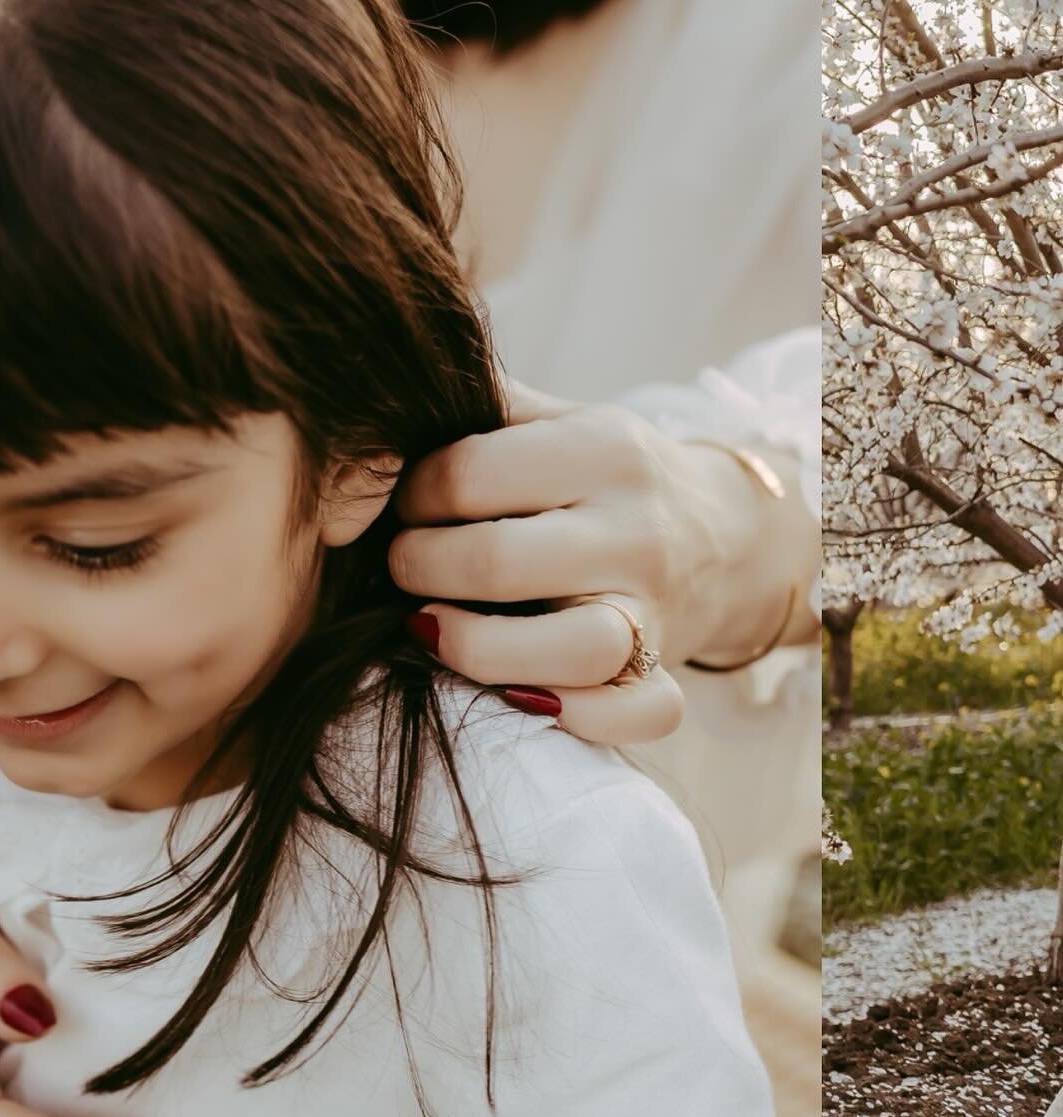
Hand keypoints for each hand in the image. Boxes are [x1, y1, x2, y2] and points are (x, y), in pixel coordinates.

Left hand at [390, 382, 802, 744]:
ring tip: (430, 628)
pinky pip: (633, 714)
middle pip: (499, 561)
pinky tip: (517, 694)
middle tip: (402, 565)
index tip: (405, 505)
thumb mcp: (562, 418)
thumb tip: (391, 400)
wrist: (725, 532)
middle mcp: (636, 531)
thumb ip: (486, 407)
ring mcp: (655, 610)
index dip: (413, 494)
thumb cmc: (608, 477)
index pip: (471, 473)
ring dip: (475, 647)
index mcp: (605, 451)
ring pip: (570, 650)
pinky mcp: (669, 673)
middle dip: (420, 566)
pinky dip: (575, 716)